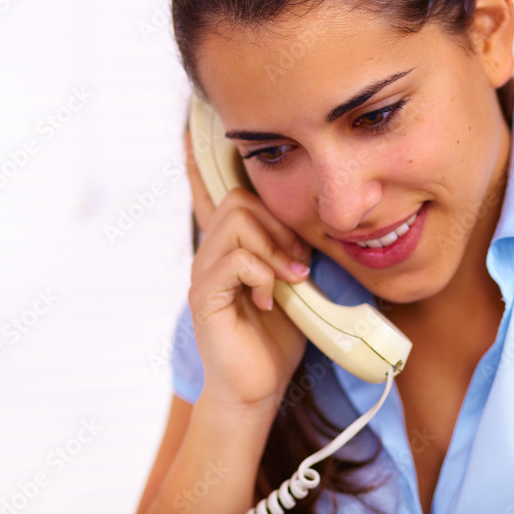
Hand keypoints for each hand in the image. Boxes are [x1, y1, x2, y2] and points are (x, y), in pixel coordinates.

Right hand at [183, 129, 311, 409]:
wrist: (258, 389)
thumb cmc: (277, 338)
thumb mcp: (293, 284)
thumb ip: (291, 251)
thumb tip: (312, 226)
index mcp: (230, 245)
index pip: (214, 191)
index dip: (206, 159)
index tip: (200, 124)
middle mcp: (211, 252)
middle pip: (240, 199)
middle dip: (278, 225)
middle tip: (298, 262)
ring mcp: (204, 272)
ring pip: (237, 222)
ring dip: (274, 248)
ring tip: (289, 279)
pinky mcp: (205, 296)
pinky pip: (235, 258)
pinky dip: (263, 273)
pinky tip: (272, 297)